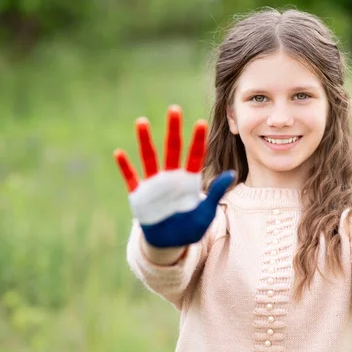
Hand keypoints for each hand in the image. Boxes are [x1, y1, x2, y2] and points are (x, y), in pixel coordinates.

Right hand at [113, 105, 234, 247]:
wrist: (170, 243)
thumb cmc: (190, 227)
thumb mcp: (206, 212)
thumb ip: (216, 192)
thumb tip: (231, 174)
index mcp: (189, 180)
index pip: (195, 155)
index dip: (198, 140)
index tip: (201, 123)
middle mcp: (171, 177)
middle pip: (172, 149)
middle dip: (173, 130)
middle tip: (174, 109)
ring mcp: (154, 184)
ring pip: (150, 157)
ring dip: (145, 140)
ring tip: (142, 121)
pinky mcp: (140, 195)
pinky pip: (131, 178)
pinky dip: (125, 167)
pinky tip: (119, 153)